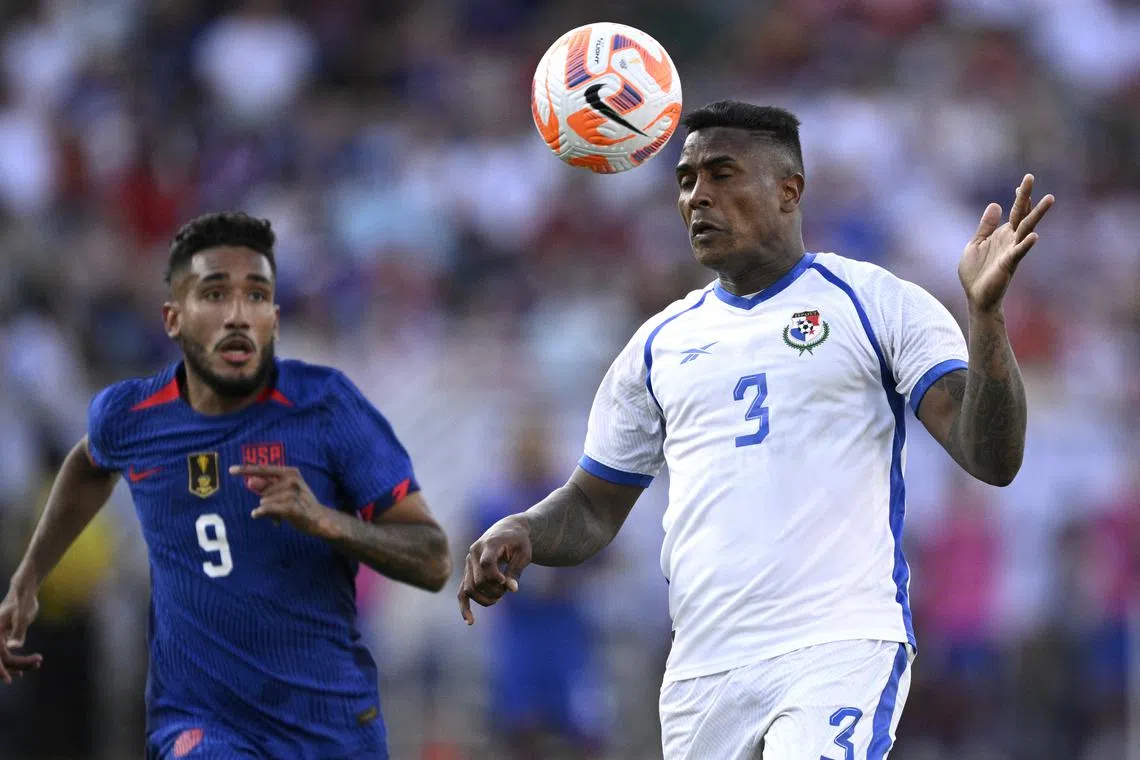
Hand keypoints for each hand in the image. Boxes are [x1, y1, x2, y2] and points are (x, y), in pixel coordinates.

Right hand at [0, 575, 43, 683]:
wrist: (23, 591)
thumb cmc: (23, 601)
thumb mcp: (22, 616)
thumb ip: (18, 632)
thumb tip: (12, 648)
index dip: (0, 669)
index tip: (9, 679)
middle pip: (1, 658)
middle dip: (16, 665)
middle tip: (37, 663)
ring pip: (4, 657)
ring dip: (18, 663)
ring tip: (37, 663)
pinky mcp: (3, 637)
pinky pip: (6, 653)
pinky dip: (16, 660)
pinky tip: (27, 666)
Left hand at [228, 465, 333, 536]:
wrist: (320, 519)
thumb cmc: (301, 503)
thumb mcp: (286, 490)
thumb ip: (269, 485)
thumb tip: (251, 481)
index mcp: (290, 472)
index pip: (264, 469)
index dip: (246, 469)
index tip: (230, 470)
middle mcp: (291, 479)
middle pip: (263, 490)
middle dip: (267, 500)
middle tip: (281, 507)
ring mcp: (292, 492)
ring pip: (263, 501)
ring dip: (269, 510)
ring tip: (282, 514)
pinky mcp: (290, 506)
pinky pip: (266, 509)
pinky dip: (262, 513)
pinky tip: (262, 516)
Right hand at [457, 516, 531, 625]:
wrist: (508, 530)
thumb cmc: (519, 542)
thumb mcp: (523, 554)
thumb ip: (516, 570)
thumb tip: (512, 590)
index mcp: (489, 543)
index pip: (486, 564)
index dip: (496, 577)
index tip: (506, 582)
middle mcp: (474, 552)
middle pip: (478, 580)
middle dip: (494, 591)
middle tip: (507, 590)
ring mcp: (468, 562)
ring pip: (469, 589)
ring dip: (485, 599)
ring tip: (499, 597)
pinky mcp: (468, 572)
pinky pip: (462, 592)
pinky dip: (465, 607)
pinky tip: (470, 621)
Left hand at [959, 174, 1053, 313]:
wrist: (976, 297)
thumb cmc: (976, 272)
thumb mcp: (976, 244)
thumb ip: (986, 226)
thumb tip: (995, 204)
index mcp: (1003, 234)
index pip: (1015, 211)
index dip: (1019, 197)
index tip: (1023, 181)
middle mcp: (1011, 240)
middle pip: (1022, 214)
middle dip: (1026, 196)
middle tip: (1030, 176)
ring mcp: (1012, 251)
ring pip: (1027, 229)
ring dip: (1037, 214)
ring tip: (1050, 198)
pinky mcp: (1009, 264)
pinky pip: (1019, 252)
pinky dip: (1027, 244)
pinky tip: (1035, 235)